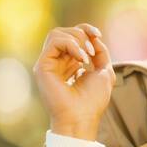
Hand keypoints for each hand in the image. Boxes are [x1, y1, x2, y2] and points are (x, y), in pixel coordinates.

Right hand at [33, 23, 114, 138]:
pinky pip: (54, 42)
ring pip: (56, 34)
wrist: (82, 117)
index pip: (72, 35)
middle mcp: (56, 62)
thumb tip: (94, 37)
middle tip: (92, 52)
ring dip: (76, 39)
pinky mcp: (42, 66)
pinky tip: (81, 59)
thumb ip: (100, 52)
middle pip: (64, 31)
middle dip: (82, 34)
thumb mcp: (104, 71)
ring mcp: (47, 64)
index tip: (98, 35)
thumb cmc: (93, 100)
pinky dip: (71, 45)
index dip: (85, 29)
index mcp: (69, 63)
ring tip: (87, 57)